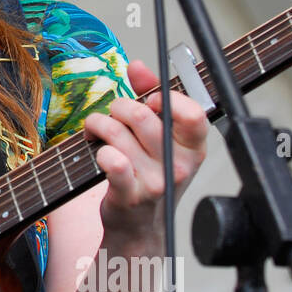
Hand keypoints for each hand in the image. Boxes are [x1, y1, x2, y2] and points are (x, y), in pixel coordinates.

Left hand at [82, 59, 207, 241]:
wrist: (138, 224)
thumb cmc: (149, 172)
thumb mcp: (161, 135)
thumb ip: (152, 95)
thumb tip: (138, 66)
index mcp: (194, 147)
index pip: (193, 112)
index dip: (165, 97)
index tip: (150, 100)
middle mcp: (179, 165)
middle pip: (142, 115)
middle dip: (118, 107)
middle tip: (112, 115)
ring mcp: (156, 182)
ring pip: (118, 132)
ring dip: (98, 124)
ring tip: (97, 131)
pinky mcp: (130, 195)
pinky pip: (113, 161)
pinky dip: (99, 150)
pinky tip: (100, 152)